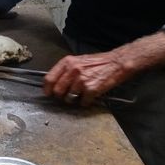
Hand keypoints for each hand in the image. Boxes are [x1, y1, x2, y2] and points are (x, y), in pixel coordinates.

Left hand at [42, 31, 164, 105]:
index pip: (49, 78)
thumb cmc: (98, 63)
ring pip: (69, 98)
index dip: (47, 89)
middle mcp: (73, 70)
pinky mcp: (91, 89)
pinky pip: (82, 102)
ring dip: (74, 100)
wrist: (117, 63)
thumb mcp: (78, 61)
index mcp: (67, 62)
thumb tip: (54, 83)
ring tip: (81, 95)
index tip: (48, 94)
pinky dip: (85, 102)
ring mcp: (82, 80)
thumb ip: (65, 70)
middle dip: (61, 96)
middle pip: (57, 91)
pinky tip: (90, 97)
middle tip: (67, 96)